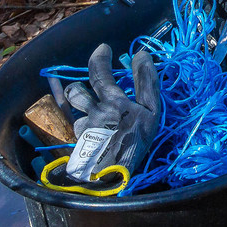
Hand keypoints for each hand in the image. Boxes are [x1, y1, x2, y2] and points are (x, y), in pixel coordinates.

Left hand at [57, 43, 160, 180]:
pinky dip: (83, 126)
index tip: (103, 49)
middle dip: (80, 83)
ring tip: (89, 105)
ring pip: (74, 111)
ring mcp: (83, 129)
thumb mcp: (151, 111)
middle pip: (76, 91)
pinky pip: (77, 129)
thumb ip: (146, 81)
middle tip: (91, 80)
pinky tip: (92, 131)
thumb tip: (141, 54)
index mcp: (112, 101)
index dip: (99, 57)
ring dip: (80, 105)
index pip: (100, 72)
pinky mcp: (78, 144)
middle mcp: (93, 111)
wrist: (115, 177)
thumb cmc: (137, 142)